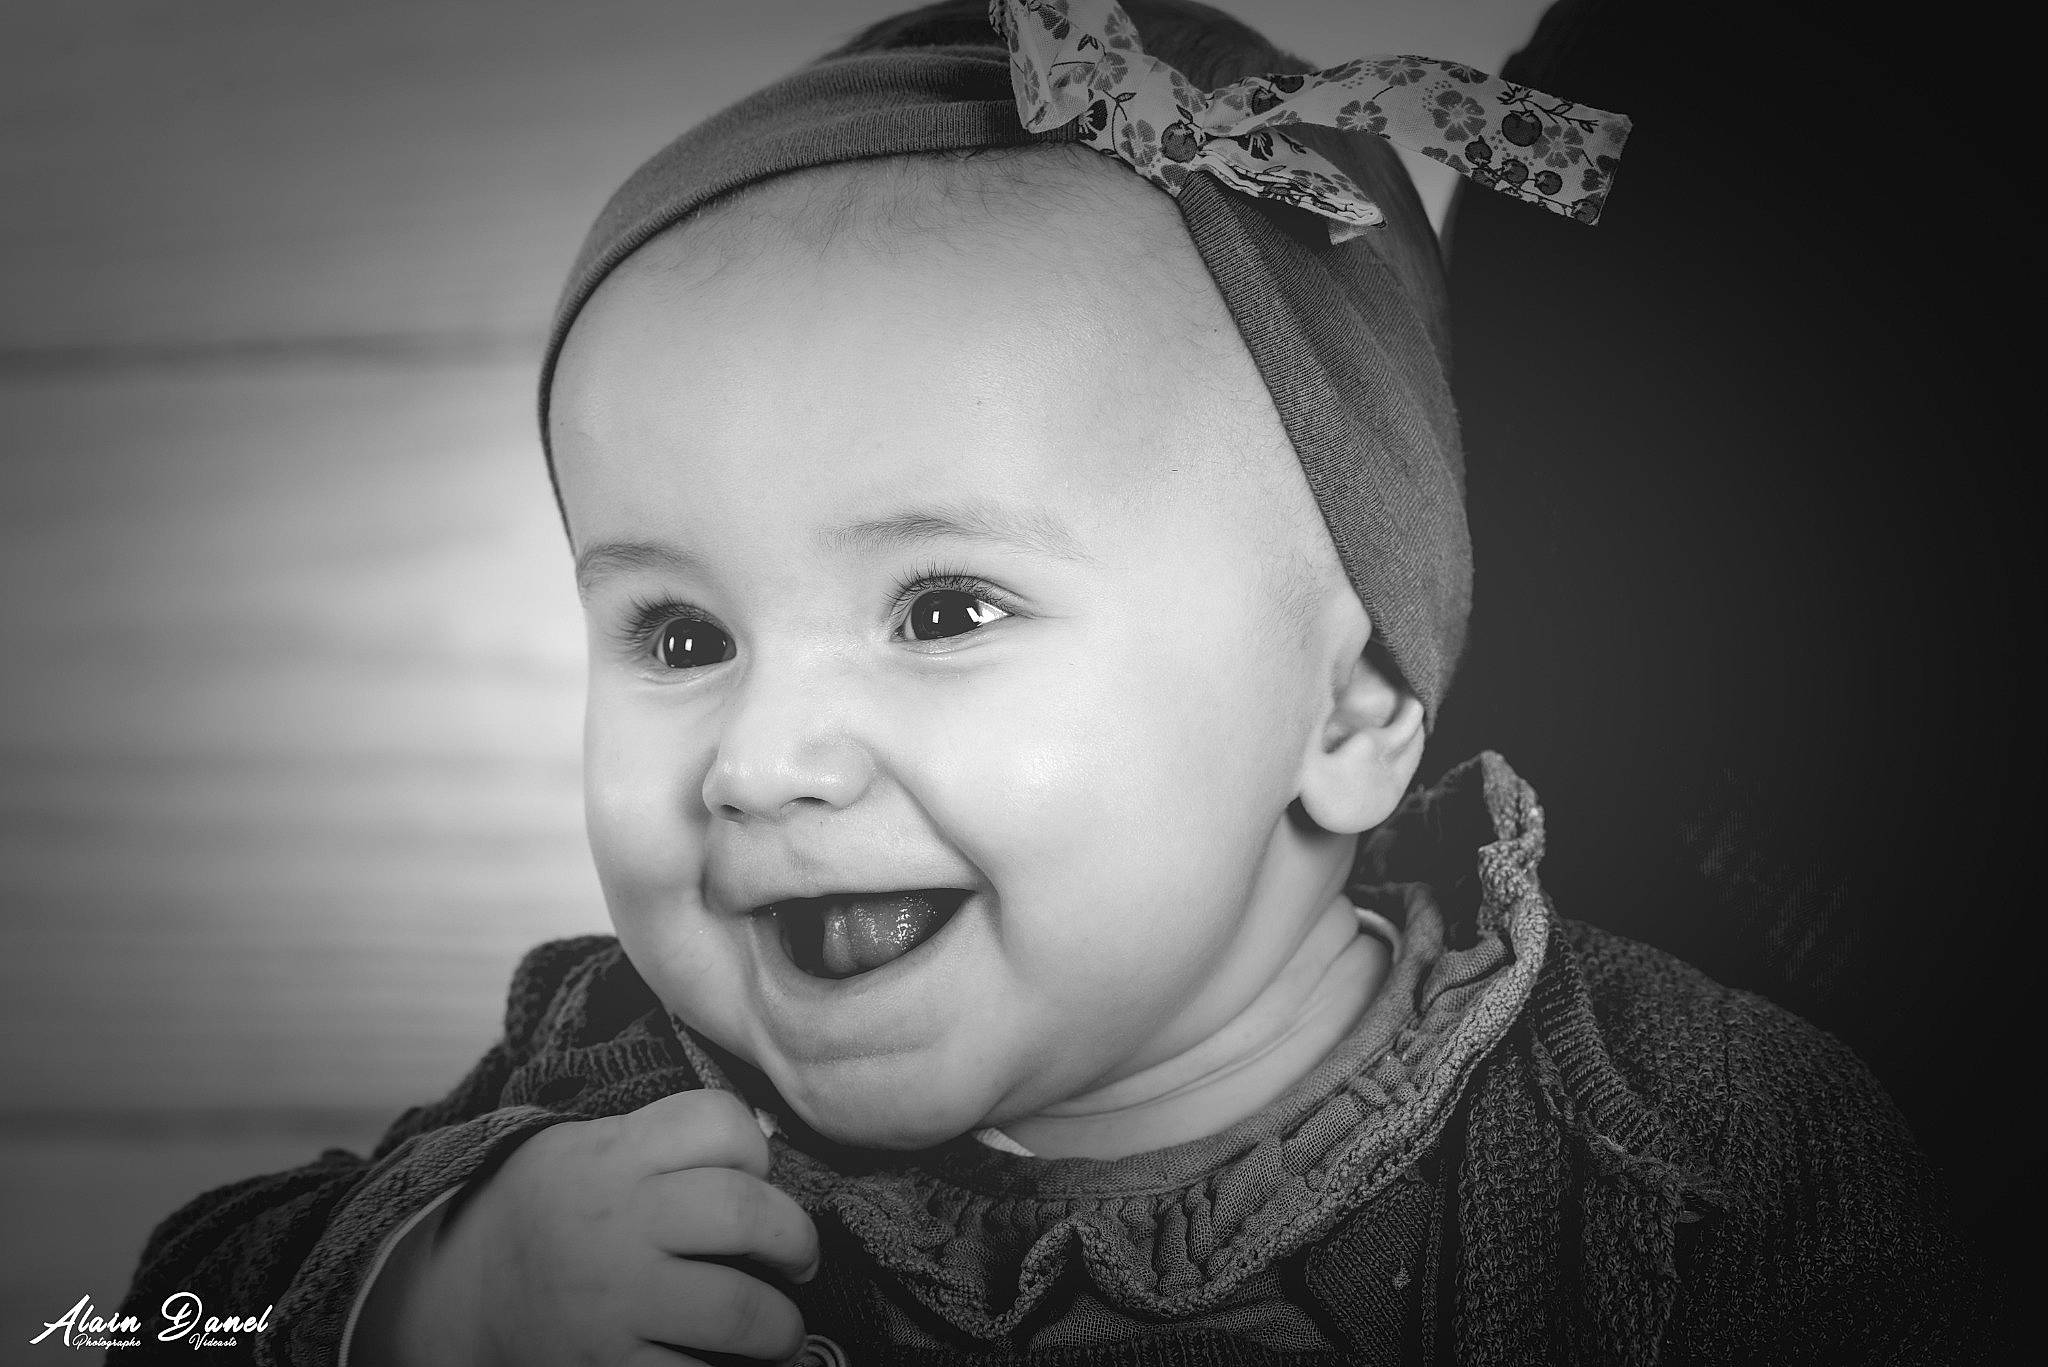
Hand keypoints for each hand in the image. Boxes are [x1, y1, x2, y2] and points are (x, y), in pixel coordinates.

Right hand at [387, 1089, 818, 1366]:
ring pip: (740, 1310)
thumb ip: (665, 1143)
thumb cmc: (548, 1213)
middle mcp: (619, 1224)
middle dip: (796, 1239)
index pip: (720, 1122)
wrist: (462, 1296)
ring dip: (782, 1326)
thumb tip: (771, 1147)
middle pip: (747, 1212)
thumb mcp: (587, 1148)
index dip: (757, 1149)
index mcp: (616, 1156)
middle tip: (799, 1259)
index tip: (758, 1178)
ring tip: (781, 1329)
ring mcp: (614, 1302)